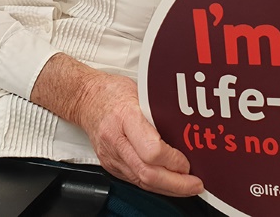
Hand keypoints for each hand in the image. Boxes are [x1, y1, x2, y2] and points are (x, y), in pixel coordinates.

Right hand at [31, 54, 203, 195]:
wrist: (85, 99)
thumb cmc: (112, 92)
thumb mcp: (141, 91)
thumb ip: (161, 110)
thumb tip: (188, 127)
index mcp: (125, 117)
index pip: (151, 149)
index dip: (173, 161)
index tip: (188, 162)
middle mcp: (116, 140)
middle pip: (147, 172)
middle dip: (175, 184)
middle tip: (195, 184)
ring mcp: (111, 156)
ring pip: (141, 181)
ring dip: (168, 188)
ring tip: (187, 187)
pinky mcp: (110, 165)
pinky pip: (135, 180)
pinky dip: (155, 184)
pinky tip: (169, 183)